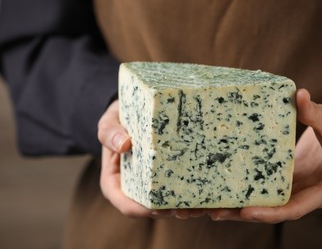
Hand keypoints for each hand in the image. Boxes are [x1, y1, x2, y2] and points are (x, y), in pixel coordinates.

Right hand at [98, 100, 204, 218]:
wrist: (136, 109)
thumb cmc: (119, 118)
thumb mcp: (109, 121)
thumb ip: (110, 132)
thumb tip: (124, 144)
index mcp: (116, 183)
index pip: (128, 206)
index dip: (144, 211)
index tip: (162, 207)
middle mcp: (136, 188)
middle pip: (154, 209)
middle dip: (173, 212)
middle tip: (193, 209)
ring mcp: (154, 184)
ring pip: (170, 202)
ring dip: (188, 207)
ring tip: (206, 204)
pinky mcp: (169, 175)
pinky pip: (181, 186)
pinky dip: (195, 190)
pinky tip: (211, 189)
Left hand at [208, 88, 321, 222]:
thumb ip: (314, 111)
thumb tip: (298, 95)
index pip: (297, 207)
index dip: (271, 212)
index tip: (246, 212)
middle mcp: (314, 191)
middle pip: (278, 209)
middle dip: (247, 213)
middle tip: (215, 212)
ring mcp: (303, 184)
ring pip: (272, 201)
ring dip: (245, 203)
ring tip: (214, 205)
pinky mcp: (295, 174)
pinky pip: (272, 186)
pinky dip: (252, 188)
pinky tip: (230, 186)